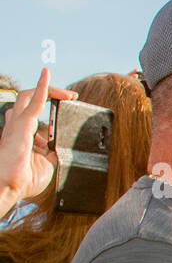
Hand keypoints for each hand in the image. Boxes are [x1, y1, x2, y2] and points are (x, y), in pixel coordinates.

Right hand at [0, 69, 75, 212]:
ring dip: (50, 90)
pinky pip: (33, 100)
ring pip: (30, 96)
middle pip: (32, 101)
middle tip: (71, 97)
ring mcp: (17, 124)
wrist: (11, 186)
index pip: (32, 113)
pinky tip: (47, 76)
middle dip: (52, 94)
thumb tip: (62, 149)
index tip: (66, 107)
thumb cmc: (23, 179)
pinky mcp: (21, 124)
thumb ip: (54, 153)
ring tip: (68, 93)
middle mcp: (17, 126)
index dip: (48, 108)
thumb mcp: (47, 164)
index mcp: (22, 134)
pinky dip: (42, 87)